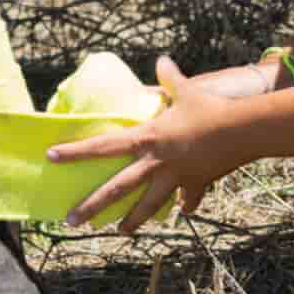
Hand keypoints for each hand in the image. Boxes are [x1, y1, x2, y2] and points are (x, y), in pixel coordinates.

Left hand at [45, 57, 239, 232]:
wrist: (241, 132)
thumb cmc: (210, 109)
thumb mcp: (187, 91)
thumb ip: (171, 79)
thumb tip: (162, 61)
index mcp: (147, 138)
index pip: (103, 146)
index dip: (76, 151)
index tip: (52, 157)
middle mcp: (155, 163)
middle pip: (116, 189)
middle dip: (92, 206)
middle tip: (70, 221)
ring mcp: (174, 178)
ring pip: (147, 205)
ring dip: (132, 220)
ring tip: (119, 232)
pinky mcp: (195, 184)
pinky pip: (187, 199)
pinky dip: (185, 204)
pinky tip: (183, 211)